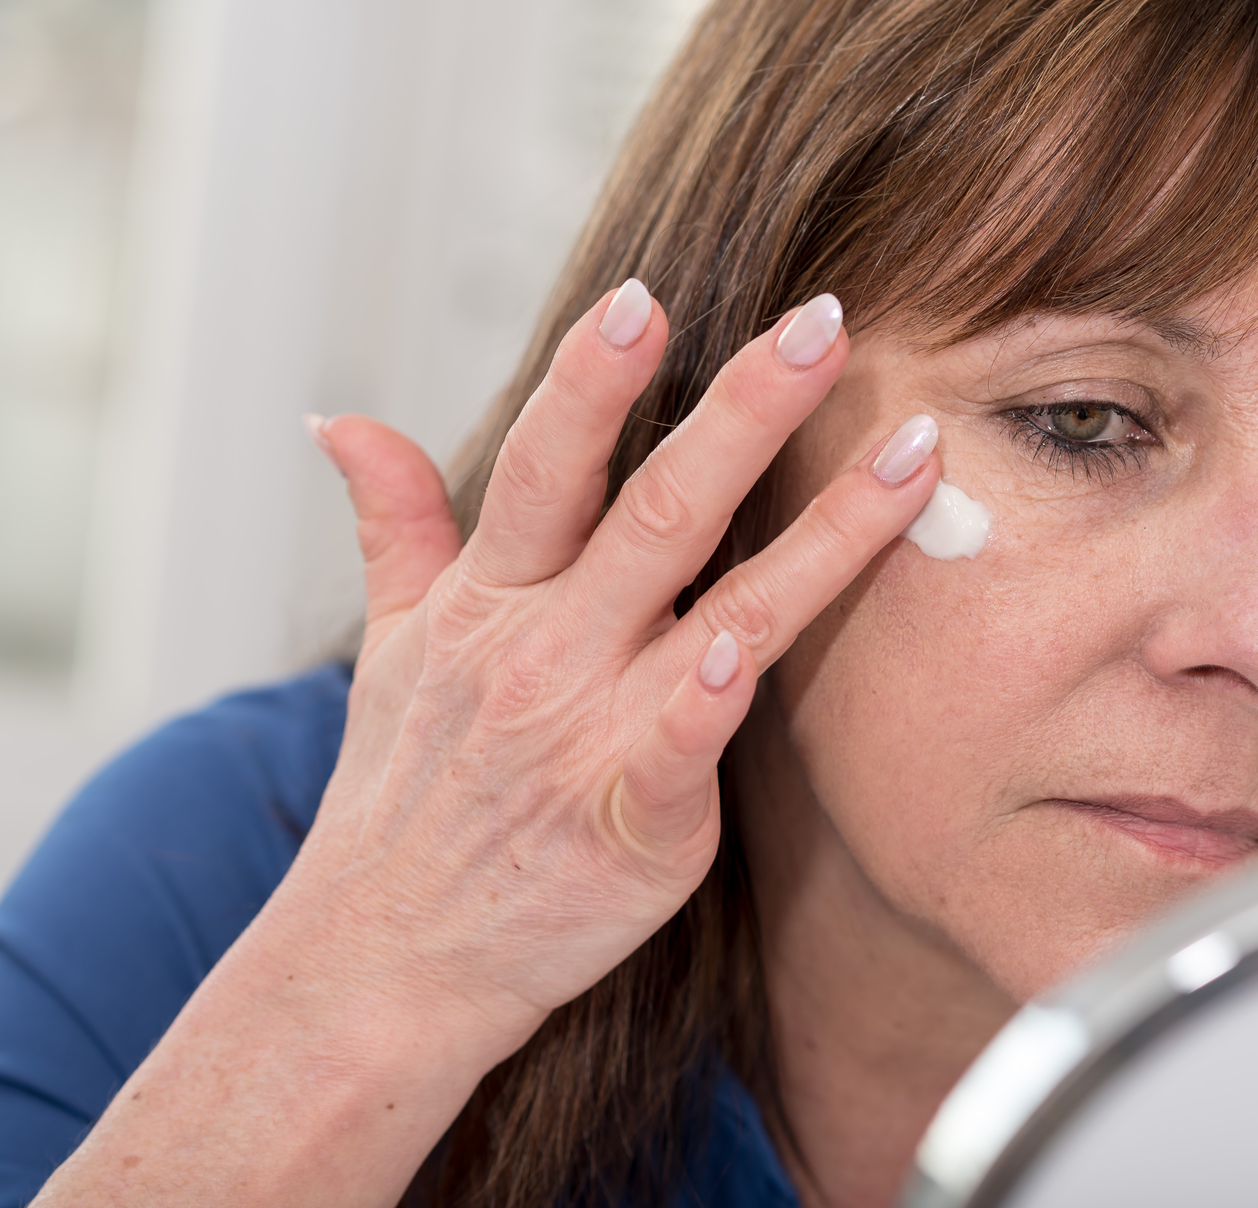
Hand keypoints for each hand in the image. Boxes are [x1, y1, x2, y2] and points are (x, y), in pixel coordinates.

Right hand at [36, 282, 940, 1206]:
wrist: (384, 962)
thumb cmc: (406, 798)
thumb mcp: (390, 650)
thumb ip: (394, 525)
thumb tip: (342, 421)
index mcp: (491, 598)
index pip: (548, 463)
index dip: (594, 378)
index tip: (646, 295)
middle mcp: (544, 648)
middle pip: (657, 505)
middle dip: (747, 407)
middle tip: (826, 322)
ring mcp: (591, 730)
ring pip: (724, 600)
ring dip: (825, 525)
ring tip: (914, 450)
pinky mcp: (634, 814)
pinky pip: (689, 738)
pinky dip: (715, 690)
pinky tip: (758, 641)